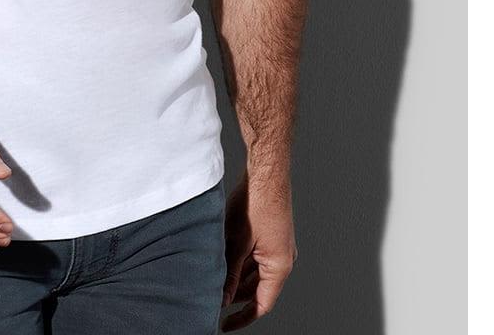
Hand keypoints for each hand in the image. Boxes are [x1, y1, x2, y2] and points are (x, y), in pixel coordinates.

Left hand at [219, 167, 297, 330]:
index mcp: (279, 266)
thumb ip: (229, 273)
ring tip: (212, 277)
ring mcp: (276, 246)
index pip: (262, 304)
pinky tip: (221, 257)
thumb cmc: (256, 203)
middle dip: (235, 295)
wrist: (265, 172)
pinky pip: (255, 256)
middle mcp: (282, 259)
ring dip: (236, 277)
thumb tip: (222, 298)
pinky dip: (239, 261)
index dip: (242, 317)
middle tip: (211, 298)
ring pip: (254, 272)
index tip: (225, 325)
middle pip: (257, 288)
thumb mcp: (237, 243)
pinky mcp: (270, 234)